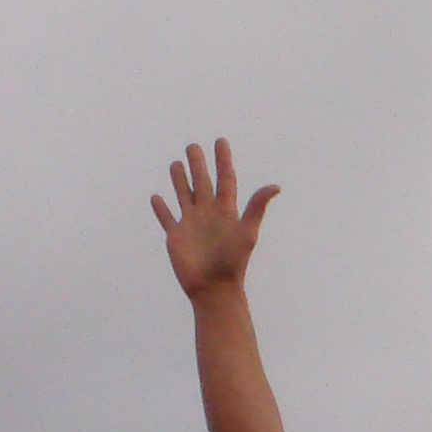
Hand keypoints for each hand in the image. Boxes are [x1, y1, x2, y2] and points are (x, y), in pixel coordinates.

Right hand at [152, 137, 280, 295]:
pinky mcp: (176, 237)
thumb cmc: (233, 263)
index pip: (225, 179)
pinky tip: (156, 197)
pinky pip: (167, 218)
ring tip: (176, 164)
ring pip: (183, 195)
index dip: (223, 160)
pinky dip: (160, 208)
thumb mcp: (247, 232)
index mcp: (225, 210)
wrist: (213, 289)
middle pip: (202, 182)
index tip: (220, 142)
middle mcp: (208, 214)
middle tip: (192, 146)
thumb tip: (275, 186)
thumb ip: (257, 207)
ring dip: (179, 180)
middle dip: (198, 164)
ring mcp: (191, 224)